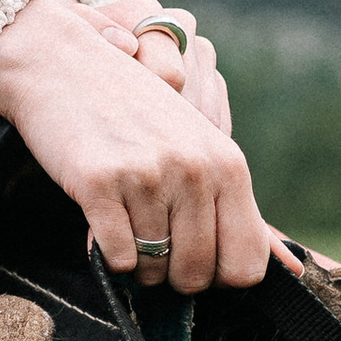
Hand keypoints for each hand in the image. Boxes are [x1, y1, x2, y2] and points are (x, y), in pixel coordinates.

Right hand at [0, 0, 269, 289]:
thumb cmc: (131, 110)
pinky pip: (117, 258)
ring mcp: (147, 176)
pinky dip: (108, 256)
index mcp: (227, 163)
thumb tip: (277, 270)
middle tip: (152, 244)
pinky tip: (103, 225)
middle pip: (196, 275)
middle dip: (172, 276)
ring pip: (153, 270)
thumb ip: (230, 204)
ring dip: (137, 264)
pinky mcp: (99, 183)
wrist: (62, 64)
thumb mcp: (195, 145)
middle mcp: (193, 169)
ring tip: (126, 226)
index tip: (194, 261)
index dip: (218, 277)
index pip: (246, 264)